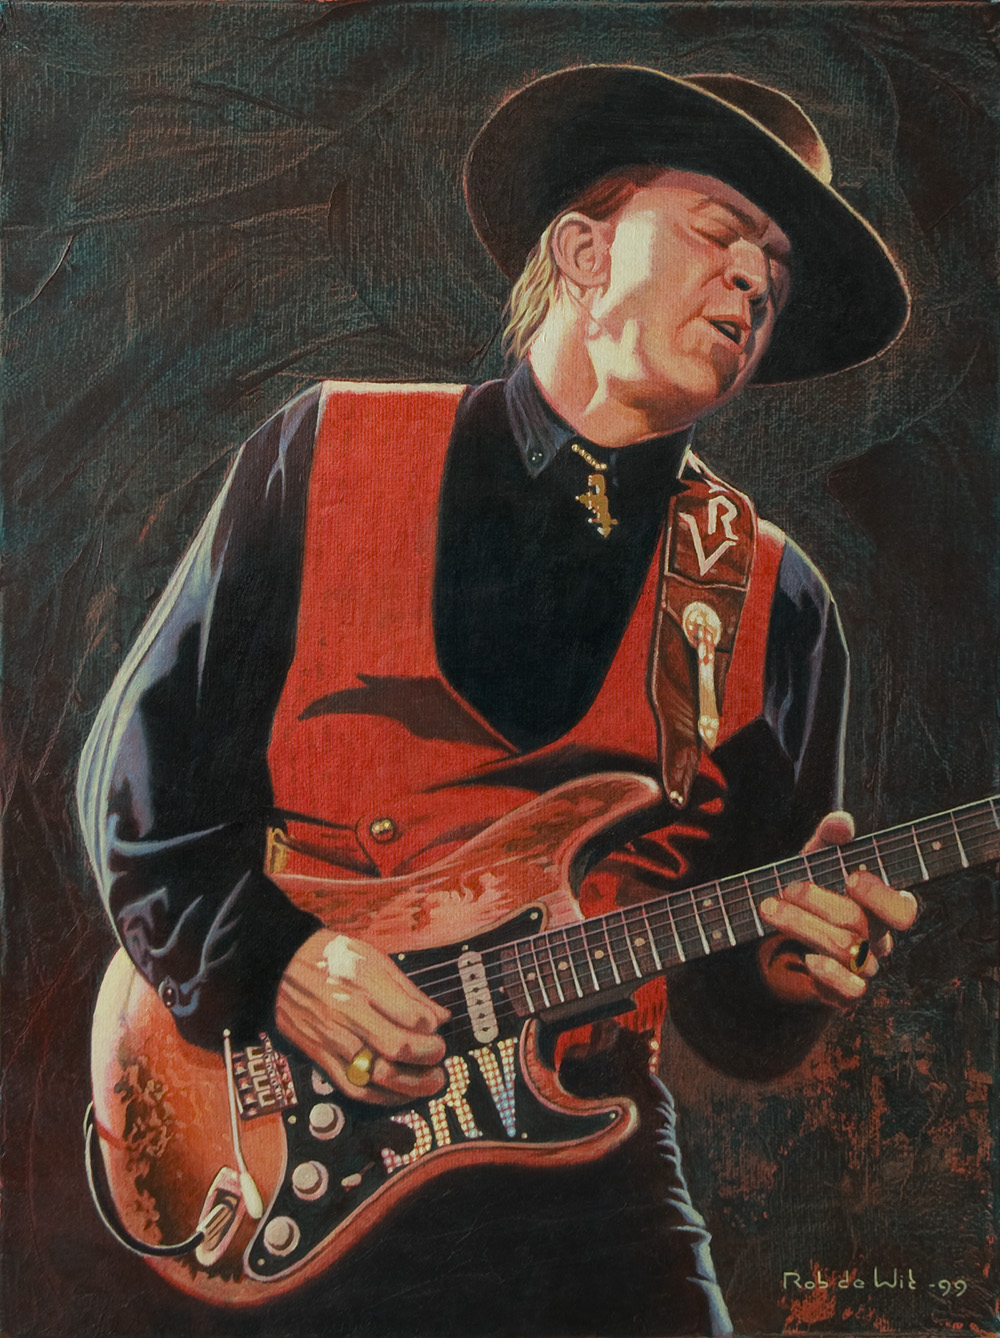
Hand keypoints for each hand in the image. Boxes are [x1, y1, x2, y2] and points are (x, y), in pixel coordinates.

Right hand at [275, 929, 450, 1105]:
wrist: (280, 964)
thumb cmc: (331, 958)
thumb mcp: (373, 958)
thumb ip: (408, 990)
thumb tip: (439, 1016)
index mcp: (364, 981)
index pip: (410, 1015)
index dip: (431, 1026)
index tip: (435, 1025)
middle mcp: (348, 1012)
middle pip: (397, 1047)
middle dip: (428, 1056)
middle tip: (439, 1055)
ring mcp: (333, 1037)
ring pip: (377, 1074)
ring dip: (412, 1084)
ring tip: (431, 1082)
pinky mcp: (321, 1056)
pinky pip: (354, 1087)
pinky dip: (382, 1097)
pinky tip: (399, 1094)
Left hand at [758, 811, 917, 1006]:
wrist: (782, 945)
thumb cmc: (809, 897)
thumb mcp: (815, 864)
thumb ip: (829, 840)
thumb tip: (842, 821)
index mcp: (880, 909)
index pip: (904, 909)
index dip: (882, 895)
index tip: (851, 877)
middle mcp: (878, 939)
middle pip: (860, 923)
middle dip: (818, 901)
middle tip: (787, 888)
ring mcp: (864, 967)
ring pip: (848, 950)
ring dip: (803, 925)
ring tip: (769, 909)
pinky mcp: (846, 992)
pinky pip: (852, 989)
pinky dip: (829, 972)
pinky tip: (808, 959)